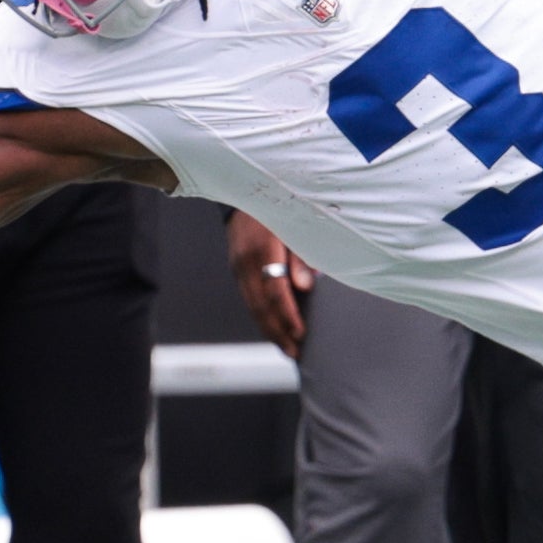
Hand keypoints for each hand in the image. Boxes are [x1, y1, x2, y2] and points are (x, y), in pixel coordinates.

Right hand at [228, 211, 312, 355]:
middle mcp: (245, 262)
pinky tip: (273, 330)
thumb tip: (306, 286)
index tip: (301, 332)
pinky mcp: (236, 270)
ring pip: (251, 306)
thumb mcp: (295, 222)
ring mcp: (237, 267)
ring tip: (286, 349)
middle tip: (294, 352)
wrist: (243, 190)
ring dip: (269, 330)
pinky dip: (261, 317)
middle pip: (260, 305)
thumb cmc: (279, 206)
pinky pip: (248, 299)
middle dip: (278, 332)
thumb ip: (301, 254)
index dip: (288, 314)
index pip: (275, 290)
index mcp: (263, 249)